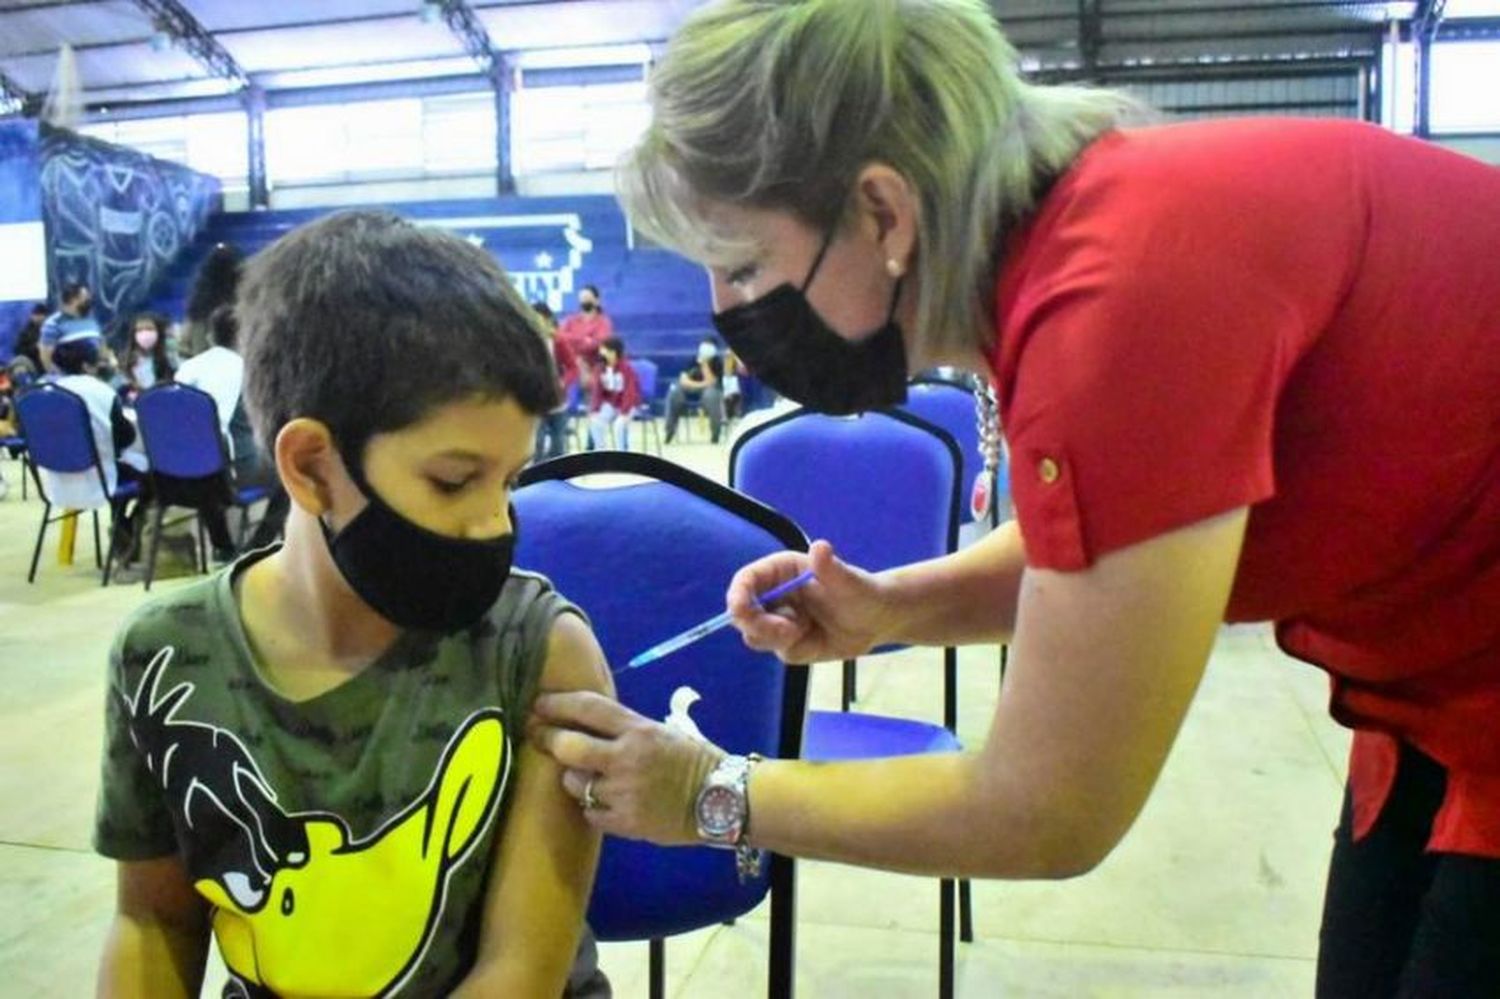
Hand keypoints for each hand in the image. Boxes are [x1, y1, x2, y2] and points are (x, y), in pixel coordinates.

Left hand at [529, 692, 722, 844]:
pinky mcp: (625, 822)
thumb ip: (629, 726)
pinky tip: (601, 802)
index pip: (588, 708)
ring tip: (582, 776)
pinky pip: (590, 813)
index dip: (557, 703)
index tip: (538, 704)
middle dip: (548, 739)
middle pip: (570, 746)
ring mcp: (624, 792)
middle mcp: (626, 758)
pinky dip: (591, 807)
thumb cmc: (695, 760)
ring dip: (574, 778)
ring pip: (575, 783)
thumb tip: (591, 717)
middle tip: (537, 736)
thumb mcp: (666, 731)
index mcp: (638, 730)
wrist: (722, 800)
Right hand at [727, 539, 891, 663]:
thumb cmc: (864, 593)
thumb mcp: (850, 583)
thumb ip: (830, 569)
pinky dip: (796, 650)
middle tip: (788, 633)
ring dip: (778, 639)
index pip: (746, 580)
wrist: (877, 622)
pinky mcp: (785, 642)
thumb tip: (819, 547)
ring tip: (807, 631)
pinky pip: (777, 651)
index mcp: (780, 571)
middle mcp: (773, 594)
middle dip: (759, 625)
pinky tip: (816, 640)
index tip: (740, 610)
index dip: (737, 594)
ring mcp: (777, 619)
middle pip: (742, 613)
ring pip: (756, 635)